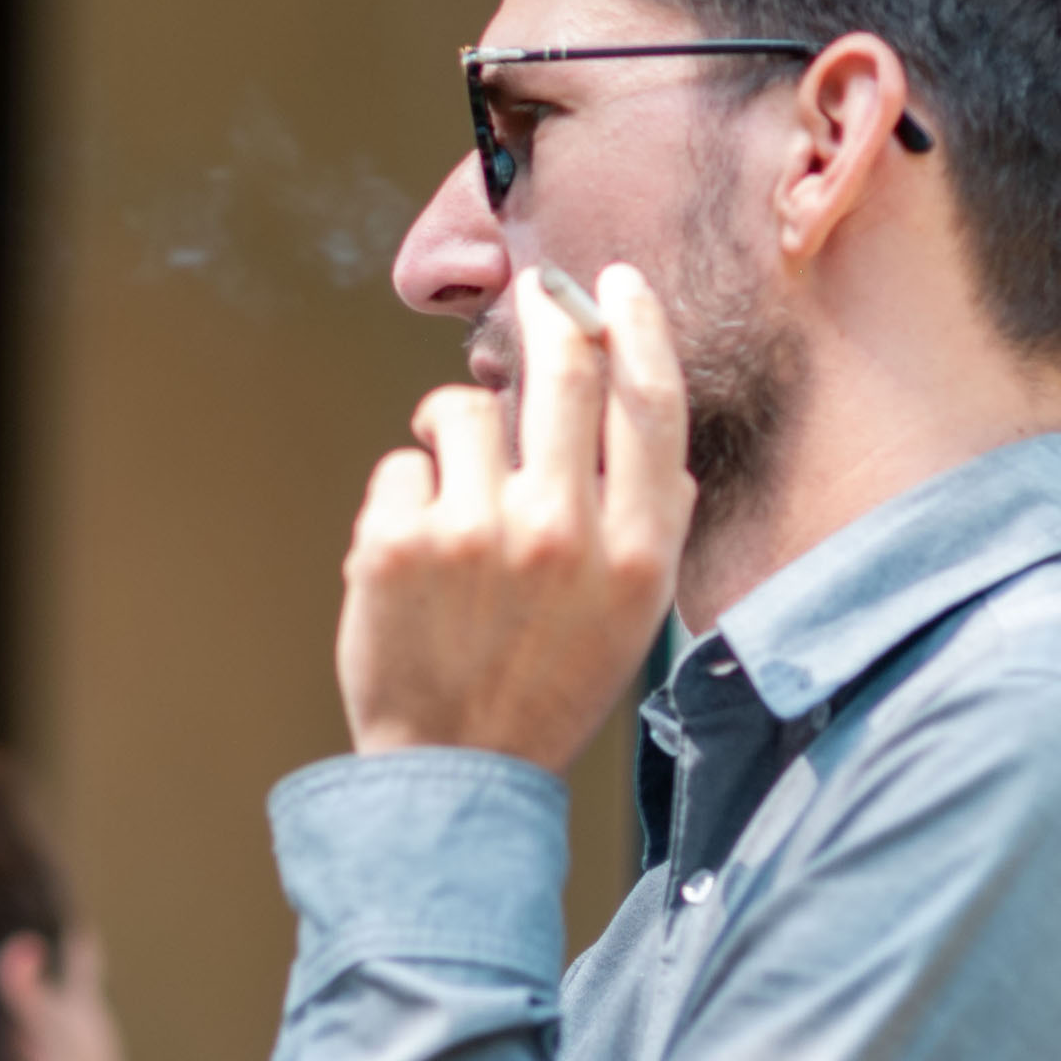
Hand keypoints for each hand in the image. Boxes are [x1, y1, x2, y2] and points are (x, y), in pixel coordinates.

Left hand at [336, 267, 690, 766]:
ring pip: (461, 409)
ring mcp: (474, 533)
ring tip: (451, 479)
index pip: (649, 404)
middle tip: (534, 294)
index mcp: (635, 553)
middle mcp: (562, 532)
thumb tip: (665, 450)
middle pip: (564, 369)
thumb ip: (654, 531)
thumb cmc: (544, 690)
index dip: (635, 327)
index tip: (614, 287)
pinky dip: (403, 495)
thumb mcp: (633, 621)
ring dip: (452, 426)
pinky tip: (411, 554)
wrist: (455, 773)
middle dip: (545, 313)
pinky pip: (402, 464)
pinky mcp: (396, 542)